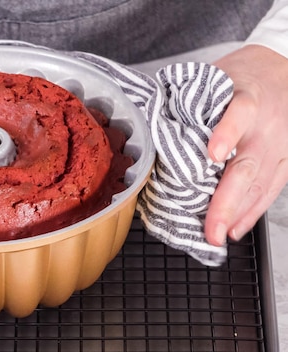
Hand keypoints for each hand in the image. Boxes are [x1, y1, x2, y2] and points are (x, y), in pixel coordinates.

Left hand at [205, 45, 287, 245]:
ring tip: (217, 235)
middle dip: (227, 200)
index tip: (212, 154)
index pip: (239, 114)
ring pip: (260, 185)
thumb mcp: (214, 78)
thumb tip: (150, 125)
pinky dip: (252, 212)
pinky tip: (235, 228)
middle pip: (247, 166)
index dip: (226, 133)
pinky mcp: (286, 159)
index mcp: (246, 98)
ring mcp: (279, 145)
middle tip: (210, 227)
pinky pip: (271, 190)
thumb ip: (190, 103)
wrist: (282, 66)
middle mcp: (266, 126)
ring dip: (237, 214)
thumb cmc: (240, 76)